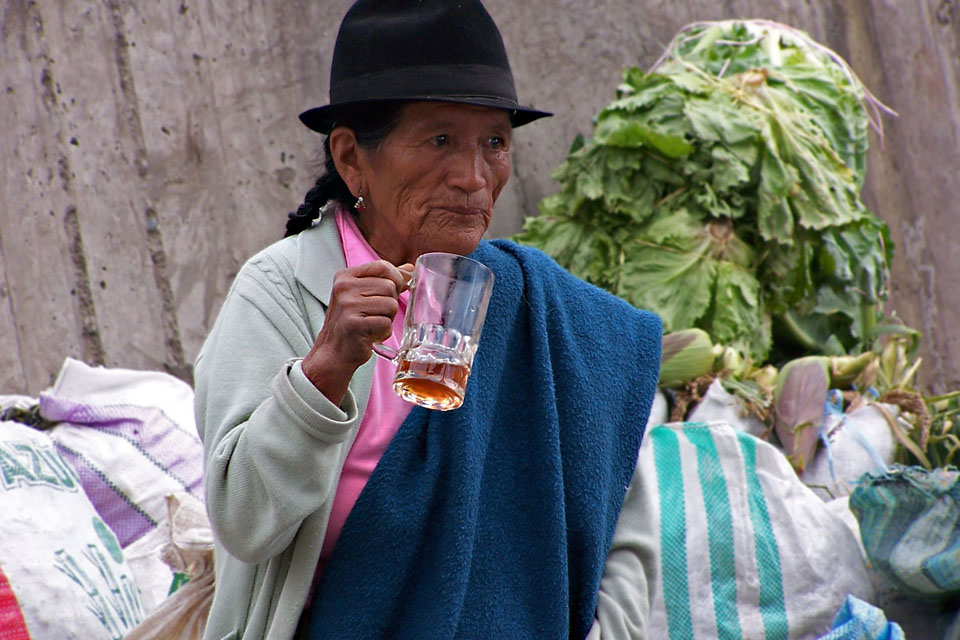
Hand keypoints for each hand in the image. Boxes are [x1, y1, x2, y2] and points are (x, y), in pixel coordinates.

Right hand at [302, 260, 412, 404]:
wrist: (333, 352)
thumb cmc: (351, 323)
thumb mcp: (362, 295)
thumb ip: (384, 280)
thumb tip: (410, 269)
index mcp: (345, 276)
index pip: (382, 266)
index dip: (396, 278)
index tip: (395, 290)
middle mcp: (344, 288)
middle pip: (390, 286)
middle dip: (390, 303)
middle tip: (375, 315)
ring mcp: (347, 306)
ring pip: (391, 305)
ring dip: (387, 319)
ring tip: (372, 325)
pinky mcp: (354, 324)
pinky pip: (386, 323)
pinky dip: (383, 332)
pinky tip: (370, 335)